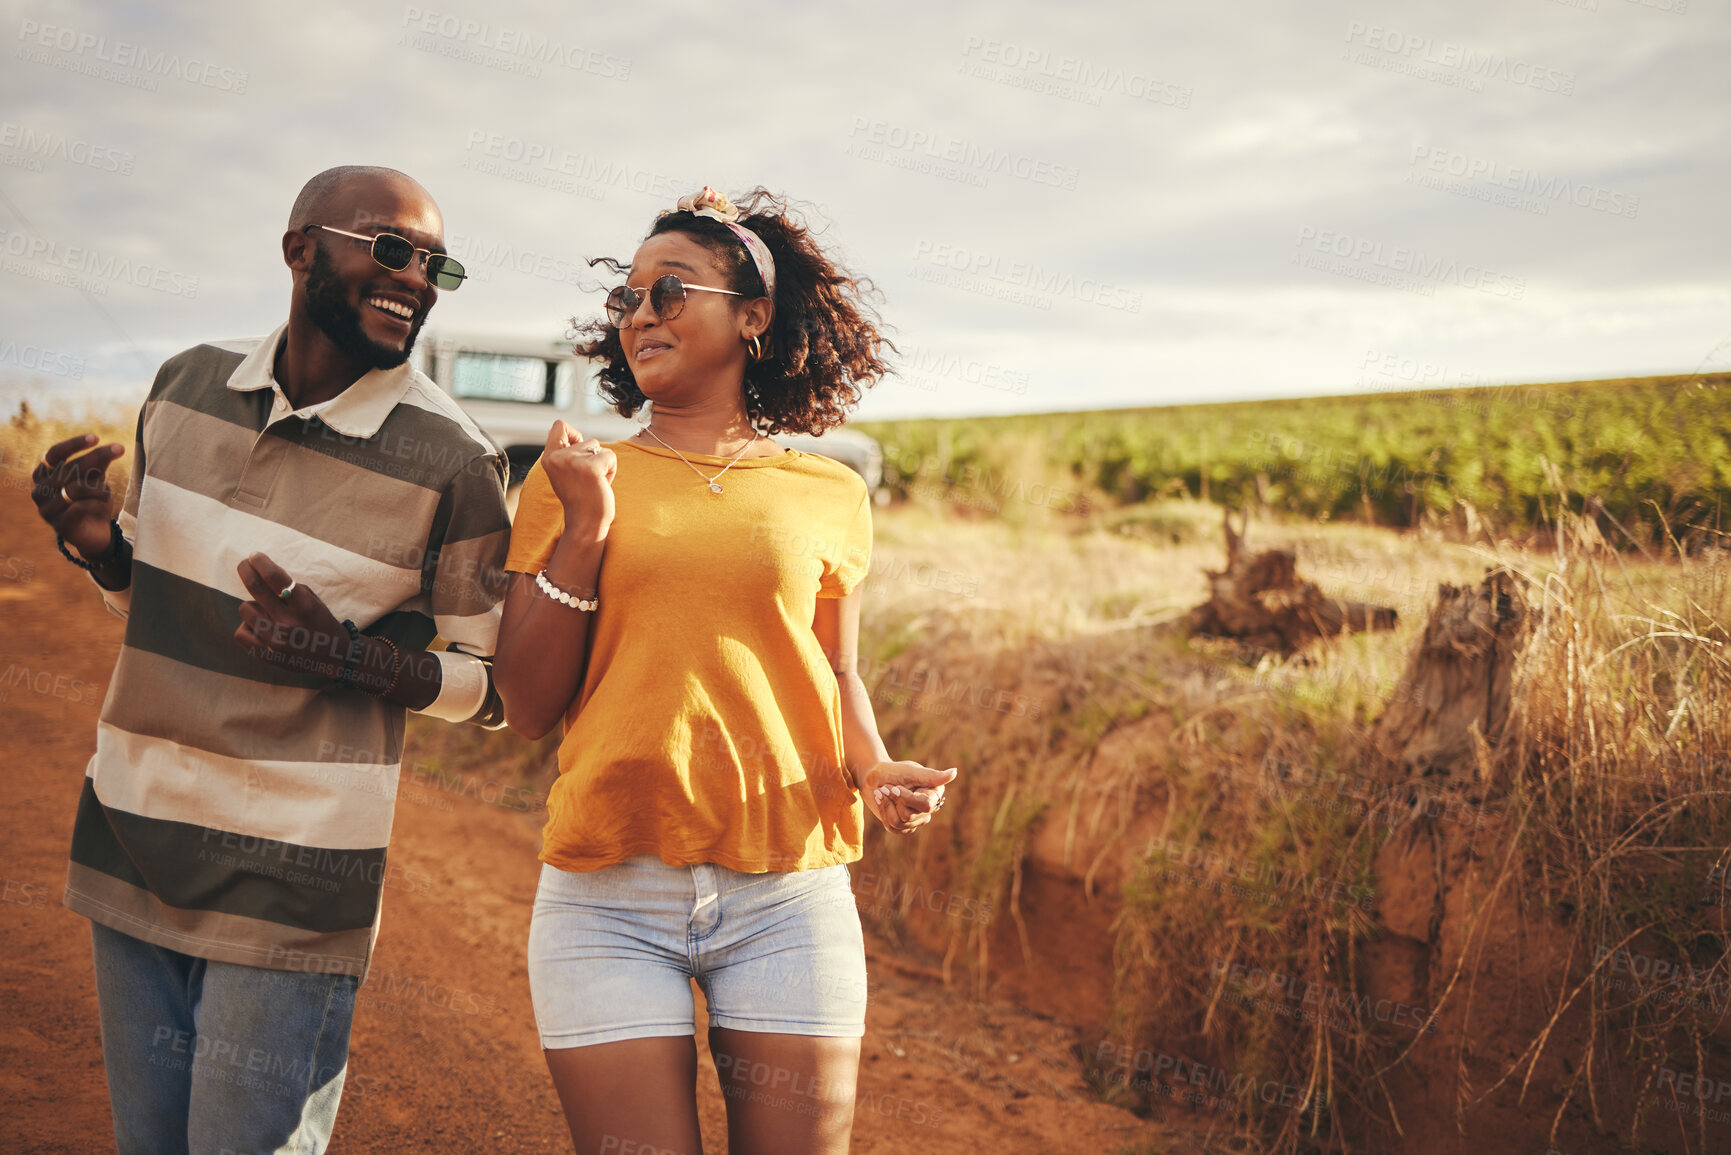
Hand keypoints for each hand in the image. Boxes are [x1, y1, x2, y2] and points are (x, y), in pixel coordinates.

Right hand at [30, 433, 125, 558]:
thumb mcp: (96, 478)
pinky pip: (80, 508)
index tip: (96, 437)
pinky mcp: (58, 525)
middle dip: (96, 459)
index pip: (54, 453)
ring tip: (108, 493)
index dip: (74, 444)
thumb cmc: (92, 499)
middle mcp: (39, 490)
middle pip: (69, 468)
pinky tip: (102, 506)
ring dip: (98, 488)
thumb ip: (100, 463)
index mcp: (44, 474)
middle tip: (119, 449)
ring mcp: (46, 508)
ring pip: (75, 489)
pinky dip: (96, 504)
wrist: (96, 532)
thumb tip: (116, 447)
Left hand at [233, 552, 349, 680]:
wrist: (333, 656)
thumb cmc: (320, 622)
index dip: (261, 562)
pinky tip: (259, 628)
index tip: (254, 556)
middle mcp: (290, 622)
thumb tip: (260, 571)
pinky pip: (240, 632)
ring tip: (266, 613)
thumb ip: (289, 588)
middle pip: (256, 587)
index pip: (275, 577)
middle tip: (245, 564)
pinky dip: (247, 626)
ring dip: (253, 606)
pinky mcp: (267, 655)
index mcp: (305, 606)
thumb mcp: (313, 601)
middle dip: (246, 570)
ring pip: (246, 608)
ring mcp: (277, 641)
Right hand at [542, 420, 616, 540]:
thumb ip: (566, 454)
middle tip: (588, 478)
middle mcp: (557, 457)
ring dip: (603, 463)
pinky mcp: (590, 467)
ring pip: (600, 447)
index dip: (574, 433)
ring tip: (595, 482)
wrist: (585, 524)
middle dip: (595, 457)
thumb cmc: (579, 499)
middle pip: (589, 440)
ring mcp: (573, 461)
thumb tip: (577, 435)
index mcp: (549, 458)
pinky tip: (603, 484)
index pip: (559, 426)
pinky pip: (610, 456)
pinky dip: (612, 470)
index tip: (579, 452)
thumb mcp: (564, 473)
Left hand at [860, 760, 956, 834]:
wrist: (875, 777)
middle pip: (908, 816)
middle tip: (887, 787)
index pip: (925, 805)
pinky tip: (883, 802)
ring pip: (898, 823)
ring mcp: (916, 820)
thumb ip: (932, 776)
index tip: (895, 787)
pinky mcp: (903, 826)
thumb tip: (954, 772)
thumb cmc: (894, 771)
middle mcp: (928, 809)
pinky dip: (883, 813)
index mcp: (933, 794)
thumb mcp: (911, 772)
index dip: (906, 798)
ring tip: (883, 793)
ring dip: (886, 805)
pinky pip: (891, 828)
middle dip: (893, 800)